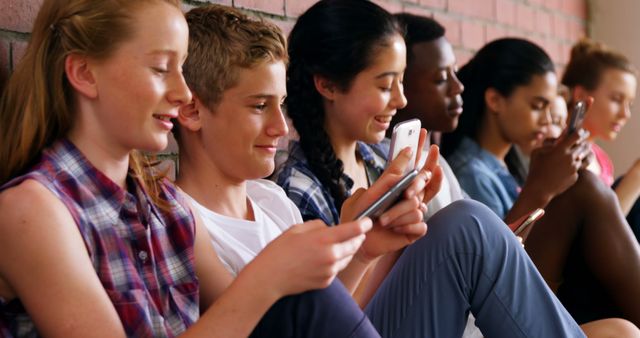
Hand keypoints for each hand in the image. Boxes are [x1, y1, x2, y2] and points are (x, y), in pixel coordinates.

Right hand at [253, 218, 371, 295]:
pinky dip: (335, 262)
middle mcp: (331, 256)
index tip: (368, 221)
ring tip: (338, 244)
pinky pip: (337, 269)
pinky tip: (323, 259)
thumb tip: (330, 228)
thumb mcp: (297, 229)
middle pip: (355, 244)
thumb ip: (318, 226)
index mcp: (324, 239)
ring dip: (347, 250)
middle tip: (358, 232)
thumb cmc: (279, 251)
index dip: (364, 224)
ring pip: (348, 257)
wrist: (269, 277)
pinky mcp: (326, 281)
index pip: (353, 230)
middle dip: (358, 237)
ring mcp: (330, 271)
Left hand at [340, 145, 428, 262]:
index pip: (414, 163)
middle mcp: (409, 196)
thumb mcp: (369, 193)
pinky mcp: (415, 230)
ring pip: (418, 206)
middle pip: (425, 181)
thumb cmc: (360, 217)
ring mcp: (414, 213)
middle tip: (404, 192)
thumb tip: (406, 154)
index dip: (420, 147)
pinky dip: (405, 227)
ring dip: (397, 214)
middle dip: (415, 186)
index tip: (423, 130)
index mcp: (398, 185)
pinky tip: (393, 229)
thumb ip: (389, 176)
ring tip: (382, 220)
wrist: (357, 241)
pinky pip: (420, 225)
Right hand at [526, 128, 590, 199]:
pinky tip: (565, 169)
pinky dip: (573, 167)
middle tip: (582, 142)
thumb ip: (548, 143)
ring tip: (572, 156)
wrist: (538, 189)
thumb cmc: (535, 168)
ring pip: (582, 157)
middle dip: (583, 143)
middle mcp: (570, 157)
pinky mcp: (575, 176)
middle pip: (583, 146)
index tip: (583, 131)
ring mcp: (574, 168)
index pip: (577, 135)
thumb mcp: (537, 152)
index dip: (581, 132)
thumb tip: (558, 140)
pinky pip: (577, 168)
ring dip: (579, 155)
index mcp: (561, 149)